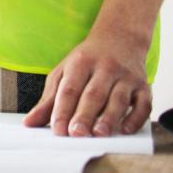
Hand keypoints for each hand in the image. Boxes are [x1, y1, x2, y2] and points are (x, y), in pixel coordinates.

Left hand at [22, 28, 151, 137]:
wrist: (121, 38)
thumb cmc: (87, 61)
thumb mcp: (64, 73)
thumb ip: (49, 100)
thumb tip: (29, 123)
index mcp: (80, 63)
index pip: (70, 89)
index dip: (62, 110)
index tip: (57, 130)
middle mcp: (105, 68)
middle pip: (93, 94)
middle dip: (84, 115)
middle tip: (76, 134)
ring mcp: (126, 76)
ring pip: (118, 99)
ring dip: (109, 118)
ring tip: (99, 134)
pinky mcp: (143, 86)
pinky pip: (143, 103)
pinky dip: (136, 117)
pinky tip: (126, 130)